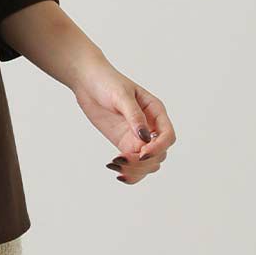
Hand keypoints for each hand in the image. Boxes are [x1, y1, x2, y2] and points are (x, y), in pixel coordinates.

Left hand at [71, 59, 174, 184]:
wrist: (88, 82)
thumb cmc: (107, 82)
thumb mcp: (121, 96)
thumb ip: (134, 116)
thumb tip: (144, 137)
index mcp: (156, 112)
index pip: (167, 136)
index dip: (158, 148)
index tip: (142, 153)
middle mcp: (150, 126)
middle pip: (159, 154)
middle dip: (144, 162)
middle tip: (121, 160)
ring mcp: (137, 137)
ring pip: (148, 163)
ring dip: (136, 170)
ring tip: (116, 165)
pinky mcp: (123, 143)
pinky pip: (133, 163)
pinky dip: (129, 172)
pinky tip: (119, 173)